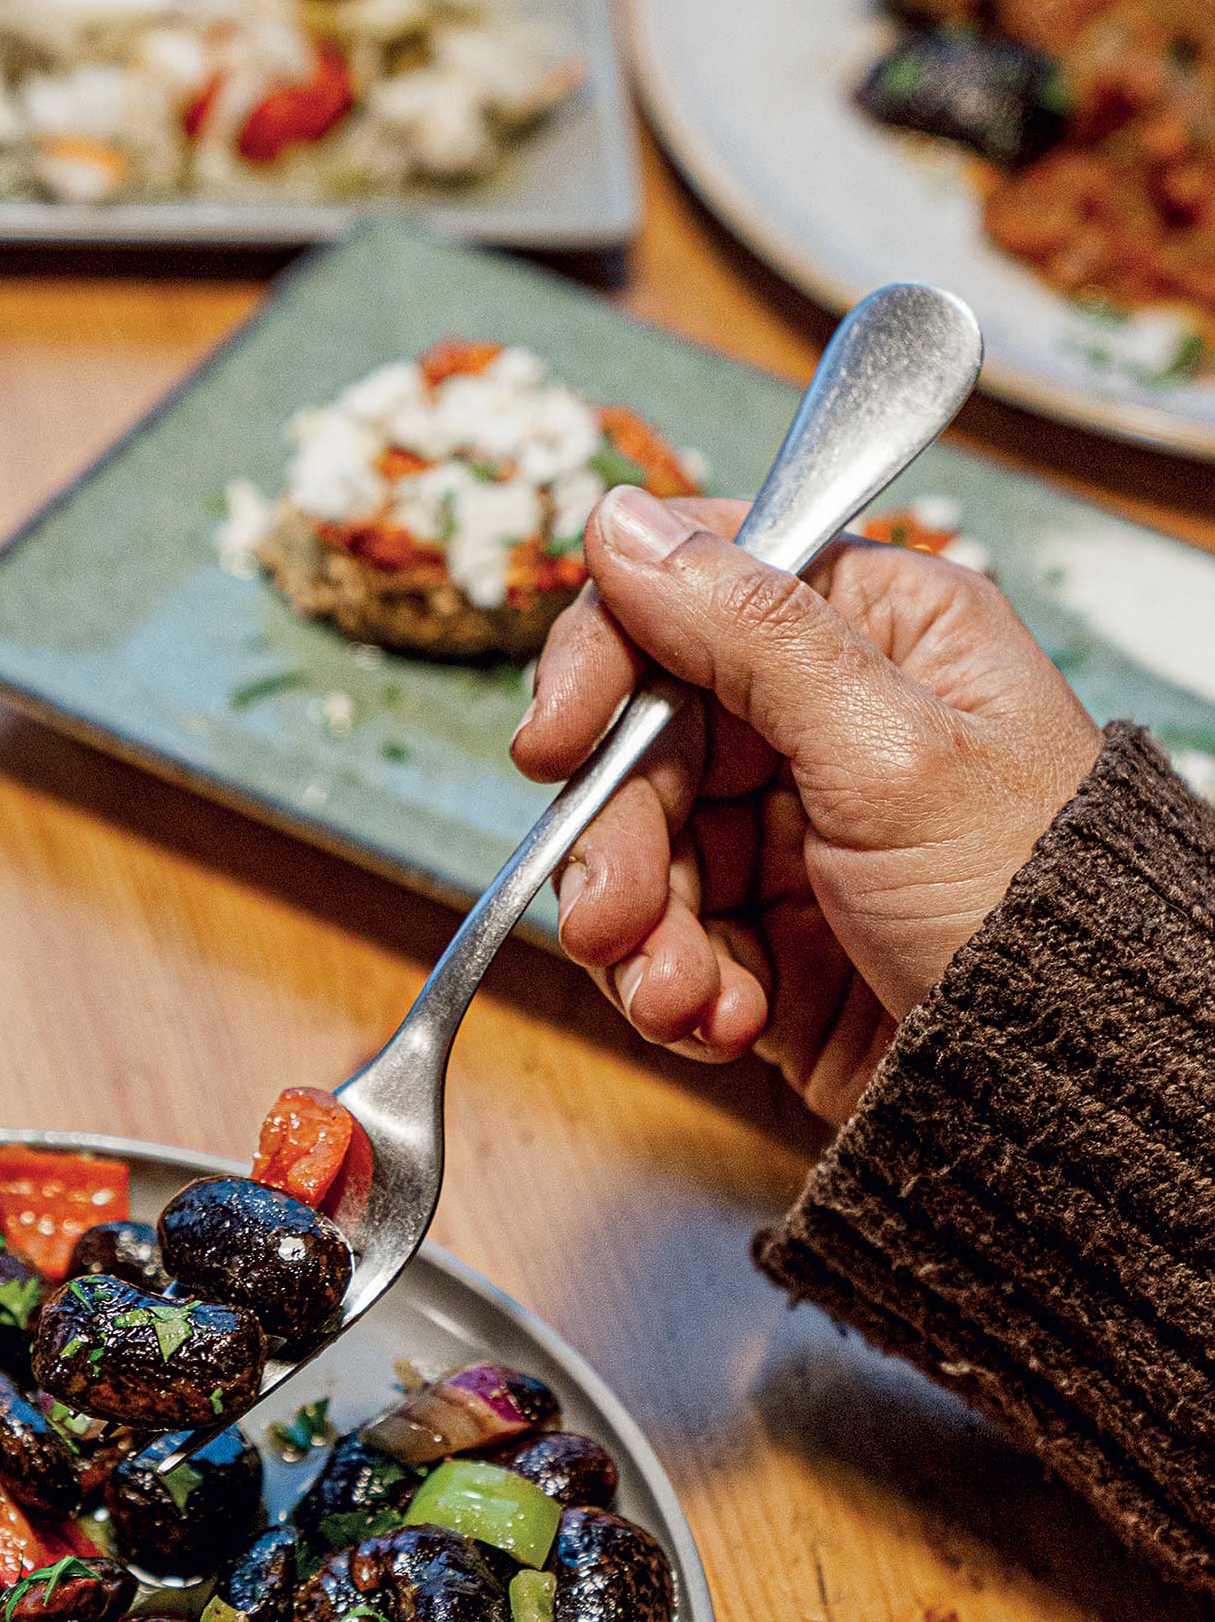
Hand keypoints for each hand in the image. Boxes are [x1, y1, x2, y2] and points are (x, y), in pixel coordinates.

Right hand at [510, 487, 1102, 1122]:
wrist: (1069, 1097)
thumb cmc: (1035, 909)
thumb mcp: (893, 752)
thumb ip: (750, 632)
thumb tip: (624, 523)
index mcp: (878, 634)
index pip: (692, 597)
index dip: (604, 665)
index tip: (552, 743)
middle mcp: (828, 723)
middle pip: (645, 744)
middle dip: (620, 844)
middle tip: (615, 920)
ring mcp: (796, 836)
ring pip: (643, 855)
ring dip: (644, 937)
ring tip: (684, 1000)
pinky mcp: (773, 940)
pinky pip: (669, 944)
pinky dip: (676, 991)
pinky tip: (723, 1025)